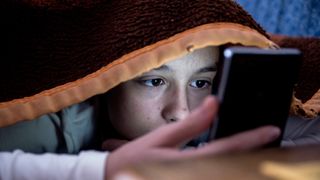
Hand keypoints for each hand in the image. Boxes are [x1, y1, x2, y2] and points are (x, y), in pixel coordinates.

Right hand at [104, 96, 280, 178]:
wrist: (116, 178)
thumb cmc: (135, 159)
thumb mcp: (161, 138)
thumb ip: (191, 123)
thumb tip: (214, 103)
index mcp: (187, 162)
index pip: (226, 149)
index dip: (251, 139)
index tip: (271, 130)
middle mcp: (195, 174)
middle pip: (233, 164)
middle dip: (254, 151)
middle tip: (269, 136)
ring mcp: (193, 177)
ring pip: (226, 170)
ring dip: (244, 158)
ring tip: (256, 144)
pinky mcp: (188, 177)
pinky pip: (214, 172)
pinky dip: (226, 163)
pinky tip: (231, 155)